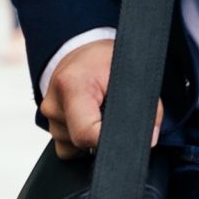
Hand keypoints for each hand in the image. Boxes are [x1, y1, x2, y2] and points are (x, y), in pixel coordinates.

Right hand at [38, 39, 158, 160]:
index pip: (86, 133)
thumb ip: (146, 106)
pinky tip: (91, 120)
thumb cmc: (106, 59)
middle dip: (104, 135)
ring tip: (101, 110)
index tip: (123, 133)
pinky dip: (81, 140)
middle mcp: (54, 104)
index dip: (108, 139)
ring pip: (74, 148)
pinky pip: (67, 148)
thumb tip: (149, 140)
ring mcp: (49, 116)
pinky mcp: (49, 124)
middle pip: (81, 143)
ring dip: (92, 137)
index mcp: (72, 86)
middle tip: (113, 112)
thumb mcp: (133, 73)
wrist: (83, 50)